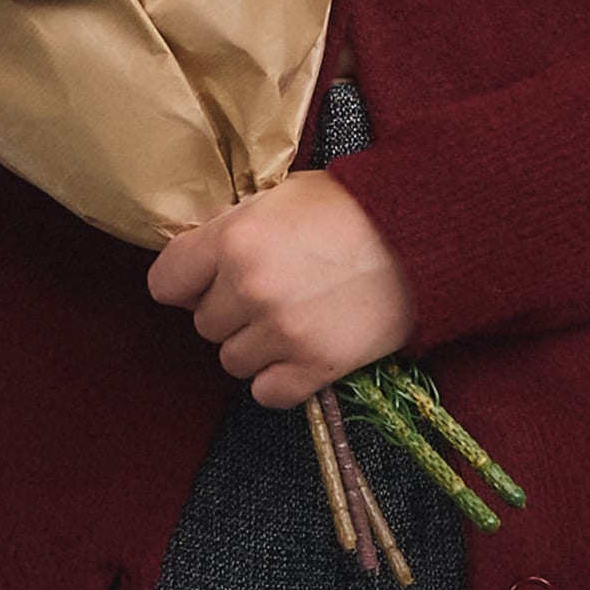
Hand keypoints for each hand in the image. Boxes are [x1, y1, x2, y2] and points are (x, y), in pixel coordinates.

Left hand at [145, 168, 415, 408]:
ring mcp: (282, 332)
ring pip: (232, 361)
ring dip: (256, 345)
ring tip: (294, 317)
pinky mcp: (317, 366)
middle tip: (271, 290)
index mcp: (233, 239)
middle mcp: (249, 288)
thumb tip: (200, 259)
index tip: (209, 278)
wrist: (424, 233)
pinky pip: (267, 393)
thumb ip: (234, 229)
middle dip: (230, 311)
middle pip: (204, 324)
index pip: (165, 283)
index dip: (187, 281)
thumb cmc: (352, 204)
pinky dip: (281, 378)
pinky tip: (304, 350)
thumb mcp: (279, 197)